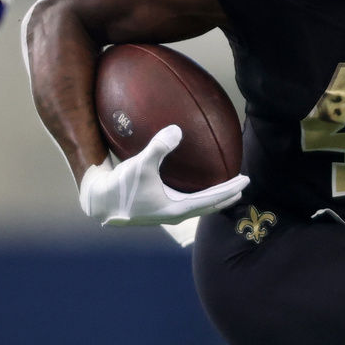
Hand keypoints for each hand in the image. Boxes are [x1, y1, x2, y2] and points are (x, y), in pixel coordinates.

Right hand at [79, 125, 249, 225]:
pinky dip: (197, 193)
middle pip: (209, 206)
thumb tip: (177, 130)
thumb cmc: (120, 186)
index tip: (246, 180)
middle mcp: (174, 214)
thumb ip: (159, 147)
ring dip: (213, 197)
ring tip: (224, 186)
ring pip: (197, 206)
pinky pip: (185, 201)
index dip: (230, 190)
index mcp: (176, 209)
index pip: (211, 200)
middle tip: (243, 184)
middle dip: (226, 195)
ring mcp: (166, 213)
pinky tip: (192, 181)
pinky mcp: (157, 208)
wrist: (99, 202)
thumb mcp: (140, 164)